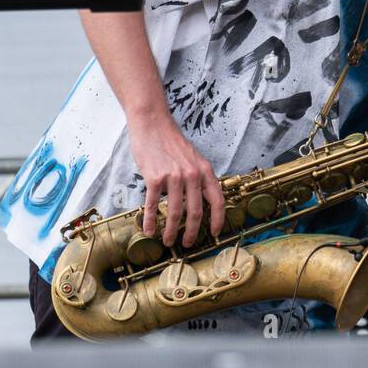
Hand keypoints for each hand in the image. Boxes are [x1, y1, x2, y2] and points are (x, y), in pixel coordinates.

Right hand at [128, 109, 225, 246]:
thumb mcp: (193, 158)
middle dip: (192, 232)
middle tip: (188, 243)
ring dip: (171, 231)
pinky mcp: (155, 178)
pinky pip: (154, 205)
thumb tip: (201, 200)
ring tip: (168, 241)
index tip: (214, 233)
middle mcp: (192, 174)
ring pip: (176, 212)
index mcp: (205, 170)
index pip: (218, 200)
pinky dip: (151, 221)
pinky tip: (149, 230)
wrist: (152, 124)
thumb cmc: (171, 141)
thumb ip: (198, 176)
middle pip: (196, 212)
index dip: (218, 220)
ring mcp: (174, 176)